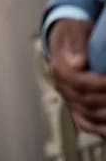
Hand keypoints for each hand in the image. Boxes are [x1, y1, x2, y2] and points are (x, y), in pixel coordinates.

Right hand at [49, 18, 105, 136]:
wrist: (65, 39)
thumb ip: (76, 44)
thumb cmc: (73, 32)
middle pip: (87, 102)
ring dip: (105, 118)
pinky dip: (98, 130)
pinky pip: (85, 122)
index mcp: (60, 69)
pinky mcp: (75, 105)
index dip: (100, 85)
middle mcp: (62, 86)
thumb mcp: (75, 30)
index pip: (81, 83)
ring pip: (88, 115)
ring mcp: (68, 97)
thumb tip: (78, 63)